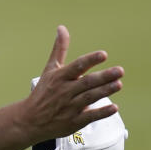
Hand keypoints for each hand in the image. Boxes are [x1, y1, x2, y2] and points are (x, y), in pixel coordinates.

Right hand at [17, 26, 123, 143]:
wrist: (30, 120)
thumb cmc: (43, 92)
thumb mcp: (50, 69)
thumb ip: (59, 49)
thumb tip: (62, 28)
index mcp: (60, 77)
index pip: (77, 66)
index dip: (90, 60)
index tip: (103, 55)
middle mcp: (65, 91)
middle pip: (87, 82)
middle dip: (104, 76)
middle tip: (120, 71)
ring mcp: (69, 107)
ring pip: (89, 98)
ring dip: (105, 91)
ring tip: (118, 84)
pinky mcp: (73, 122)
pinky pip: (89, 116)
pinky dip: (101, 112)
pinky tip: (114, 107)